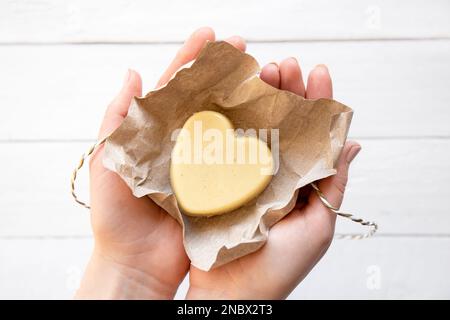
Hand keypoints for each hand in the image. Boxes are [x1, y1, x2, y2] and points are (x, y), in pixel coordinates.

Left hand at [75, 27, 245, 298]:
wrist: (135, 262)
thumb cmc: (115, 214)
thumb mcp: (107, 161)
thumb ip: (117, 119)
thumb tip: (132, 72)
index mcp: (158, 134)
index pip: (176, 88)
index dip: (192, 60)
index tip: (211, 35)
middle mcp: (185, 144)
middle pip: (209, 100)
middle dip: (227, 73)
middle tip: (247, 50)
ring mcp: (205, 165)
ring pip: (228, 125)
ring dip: (246, 100)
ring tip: (267, 77)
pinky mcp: (220, 188)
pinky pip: (239, 160)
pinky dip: (254, 140)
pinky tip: (271, 121)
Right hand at [187, 54, 360, 298]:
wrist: (234, 293)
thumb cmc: (282, 266)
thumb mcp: (319, 226)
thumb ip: (334, 185)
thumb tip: (354, 144)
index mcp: (303, 181)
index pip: (314, 134)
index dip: (317, 102)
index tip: (315, 72)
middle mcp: (276, 173)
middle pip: (285, 124)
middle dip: (287, 92)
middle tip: (283, 64)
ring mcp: (247, 175)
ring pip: (256, 128)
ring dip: (260, 99)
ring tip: (261, 72)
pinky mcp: (221, 181)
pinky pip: (227, 146)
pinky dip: (230, 121)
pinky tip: (232, 99)